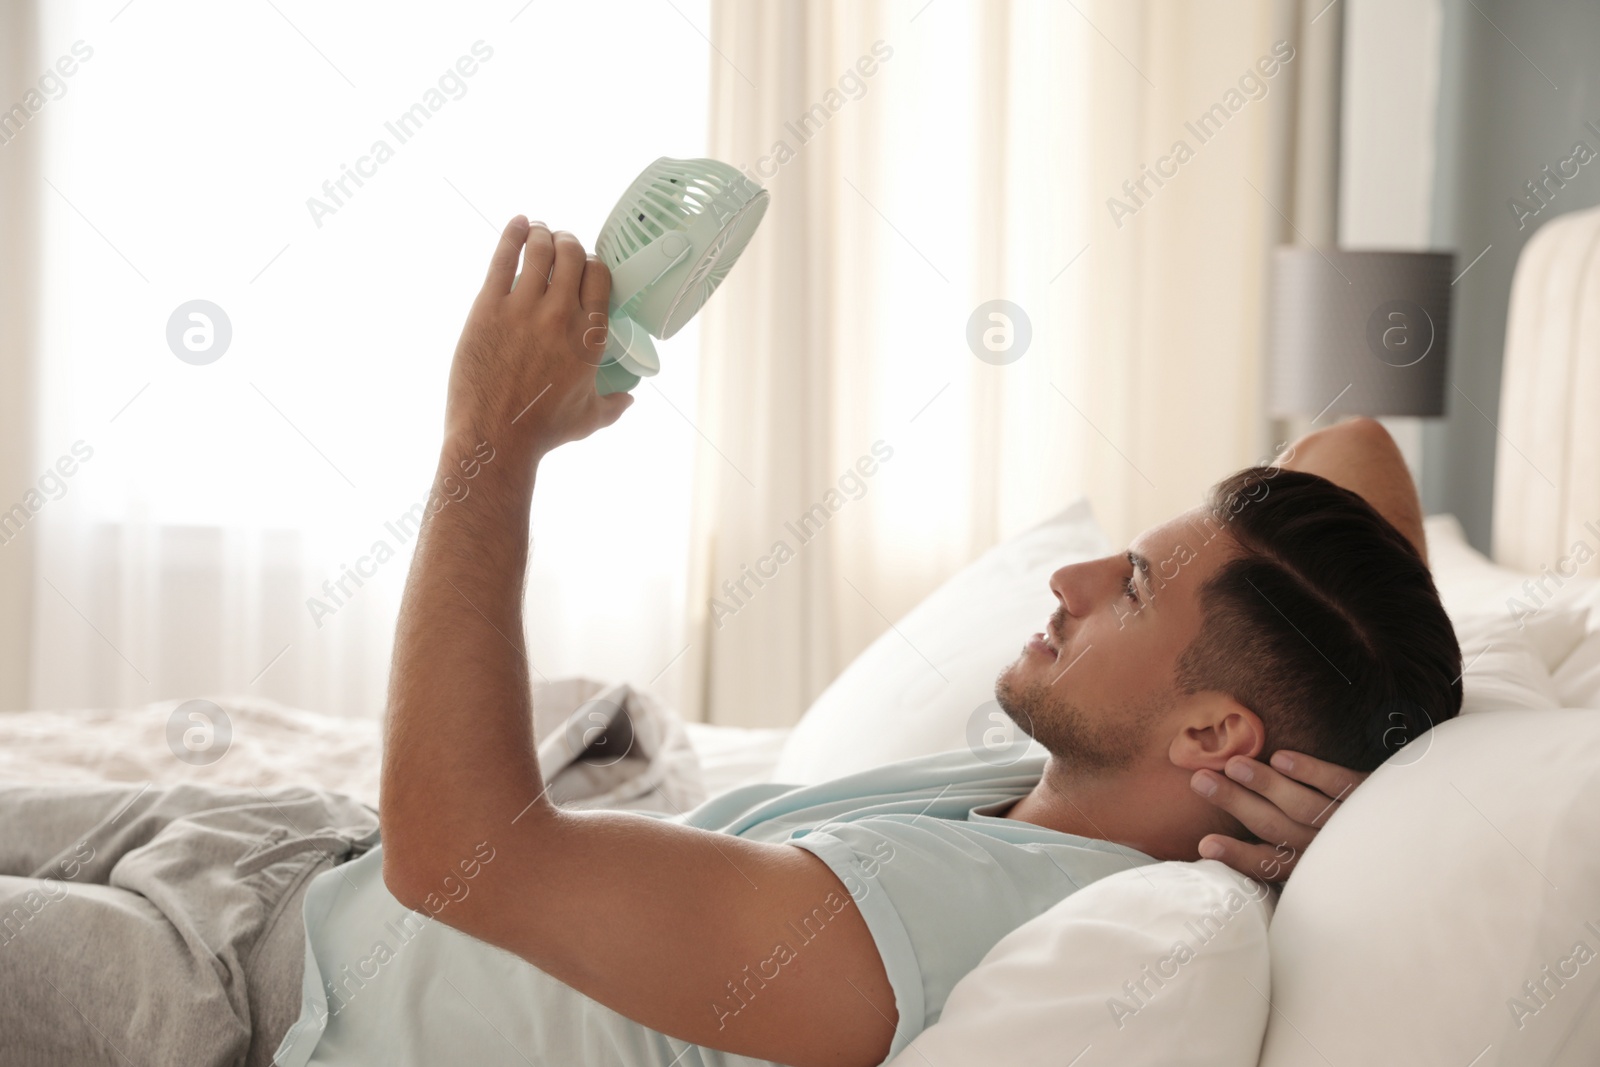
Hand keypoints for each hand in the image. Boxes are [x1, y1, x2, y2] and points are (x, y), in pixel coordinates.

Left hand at [445, 215, 632, 461]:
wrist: (495, 437)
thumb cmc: (543, 431)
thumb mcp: (589, 419)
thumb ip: (614, 405)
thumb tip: (630, 399)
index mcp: (590, 337)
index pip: (599, 277)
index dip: (594, 262)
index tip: (586, 262)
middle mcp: (561, 316)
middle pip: (571, 256)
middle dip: (569, 242)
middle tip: (561, 241)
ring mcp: (523, 308)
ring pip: (539, 250)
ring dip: (541, 234)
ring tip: (537, 230)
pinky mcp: (489, 308)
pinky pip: (503, 259)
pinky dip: (512, 235)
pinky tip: (517, 224)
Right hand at [1191, 750, 1367, 885]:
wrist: (1419, 834)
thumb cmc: (1359, 844)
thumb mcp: (1325, 858)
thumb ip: (1288, 847)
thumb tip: (1232, 838)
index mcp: (1313, 866)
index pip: (1269, 864)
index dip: (1237, 856)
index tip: (1205, 845)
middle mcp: (1329, 849)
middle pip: (1276, 827)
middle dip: (1235, 803)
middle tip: (1201, 780)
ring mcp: (1352, 821)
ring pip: (1302, 806)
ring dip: (1264, 784)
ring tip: (1233, 764)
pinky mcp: (1372, 795)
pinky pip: (1338, 784)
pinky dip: (1309, 772)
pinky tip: (1281, 758)